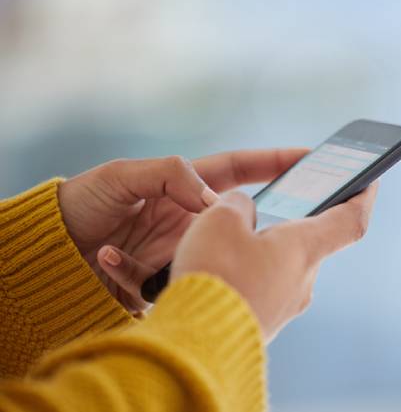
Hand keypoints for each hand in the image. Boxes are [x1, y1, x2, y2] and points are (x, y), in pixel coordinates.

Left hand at [58, 149, 307, 311]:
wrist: (51, 249)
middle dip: (255, 224)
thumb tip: (214, 200)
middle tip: (274, 231)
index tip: (309, 159)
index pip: (241, 170)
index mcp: (186, 187)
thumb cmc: (83, 201)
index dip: (275, 162)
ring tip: (164, 255)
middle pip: (236, 218)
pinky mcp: (166, 279)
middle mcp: (191, 218)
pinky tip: (108, 258)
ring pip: (211, 255)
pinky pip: (172, 281)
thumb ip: (171, 175)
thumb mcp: (123, 176)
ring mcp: (182, 249)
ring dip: (198, 259)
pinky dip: (140, 274)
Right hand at [171, 182, 378, 341]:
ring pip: (284, 264)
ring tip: (235, 236)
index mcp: (303, 249)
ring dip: (267, 247)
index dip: (363, 196)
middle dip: (294, 221)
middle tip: (279, 200)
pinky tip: (226, 266)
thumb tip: (243, 212)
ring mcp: (285, 305)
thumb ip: (237, 204)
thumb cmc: (214, 277)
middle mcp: (303, 279)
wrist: (194, 345)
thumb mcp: (220, 219)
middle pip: (310, 240)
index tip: (370, 181)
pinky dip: (253, 269)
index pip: (350, 219)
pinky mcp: (265, 321)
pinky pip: (266, 286)